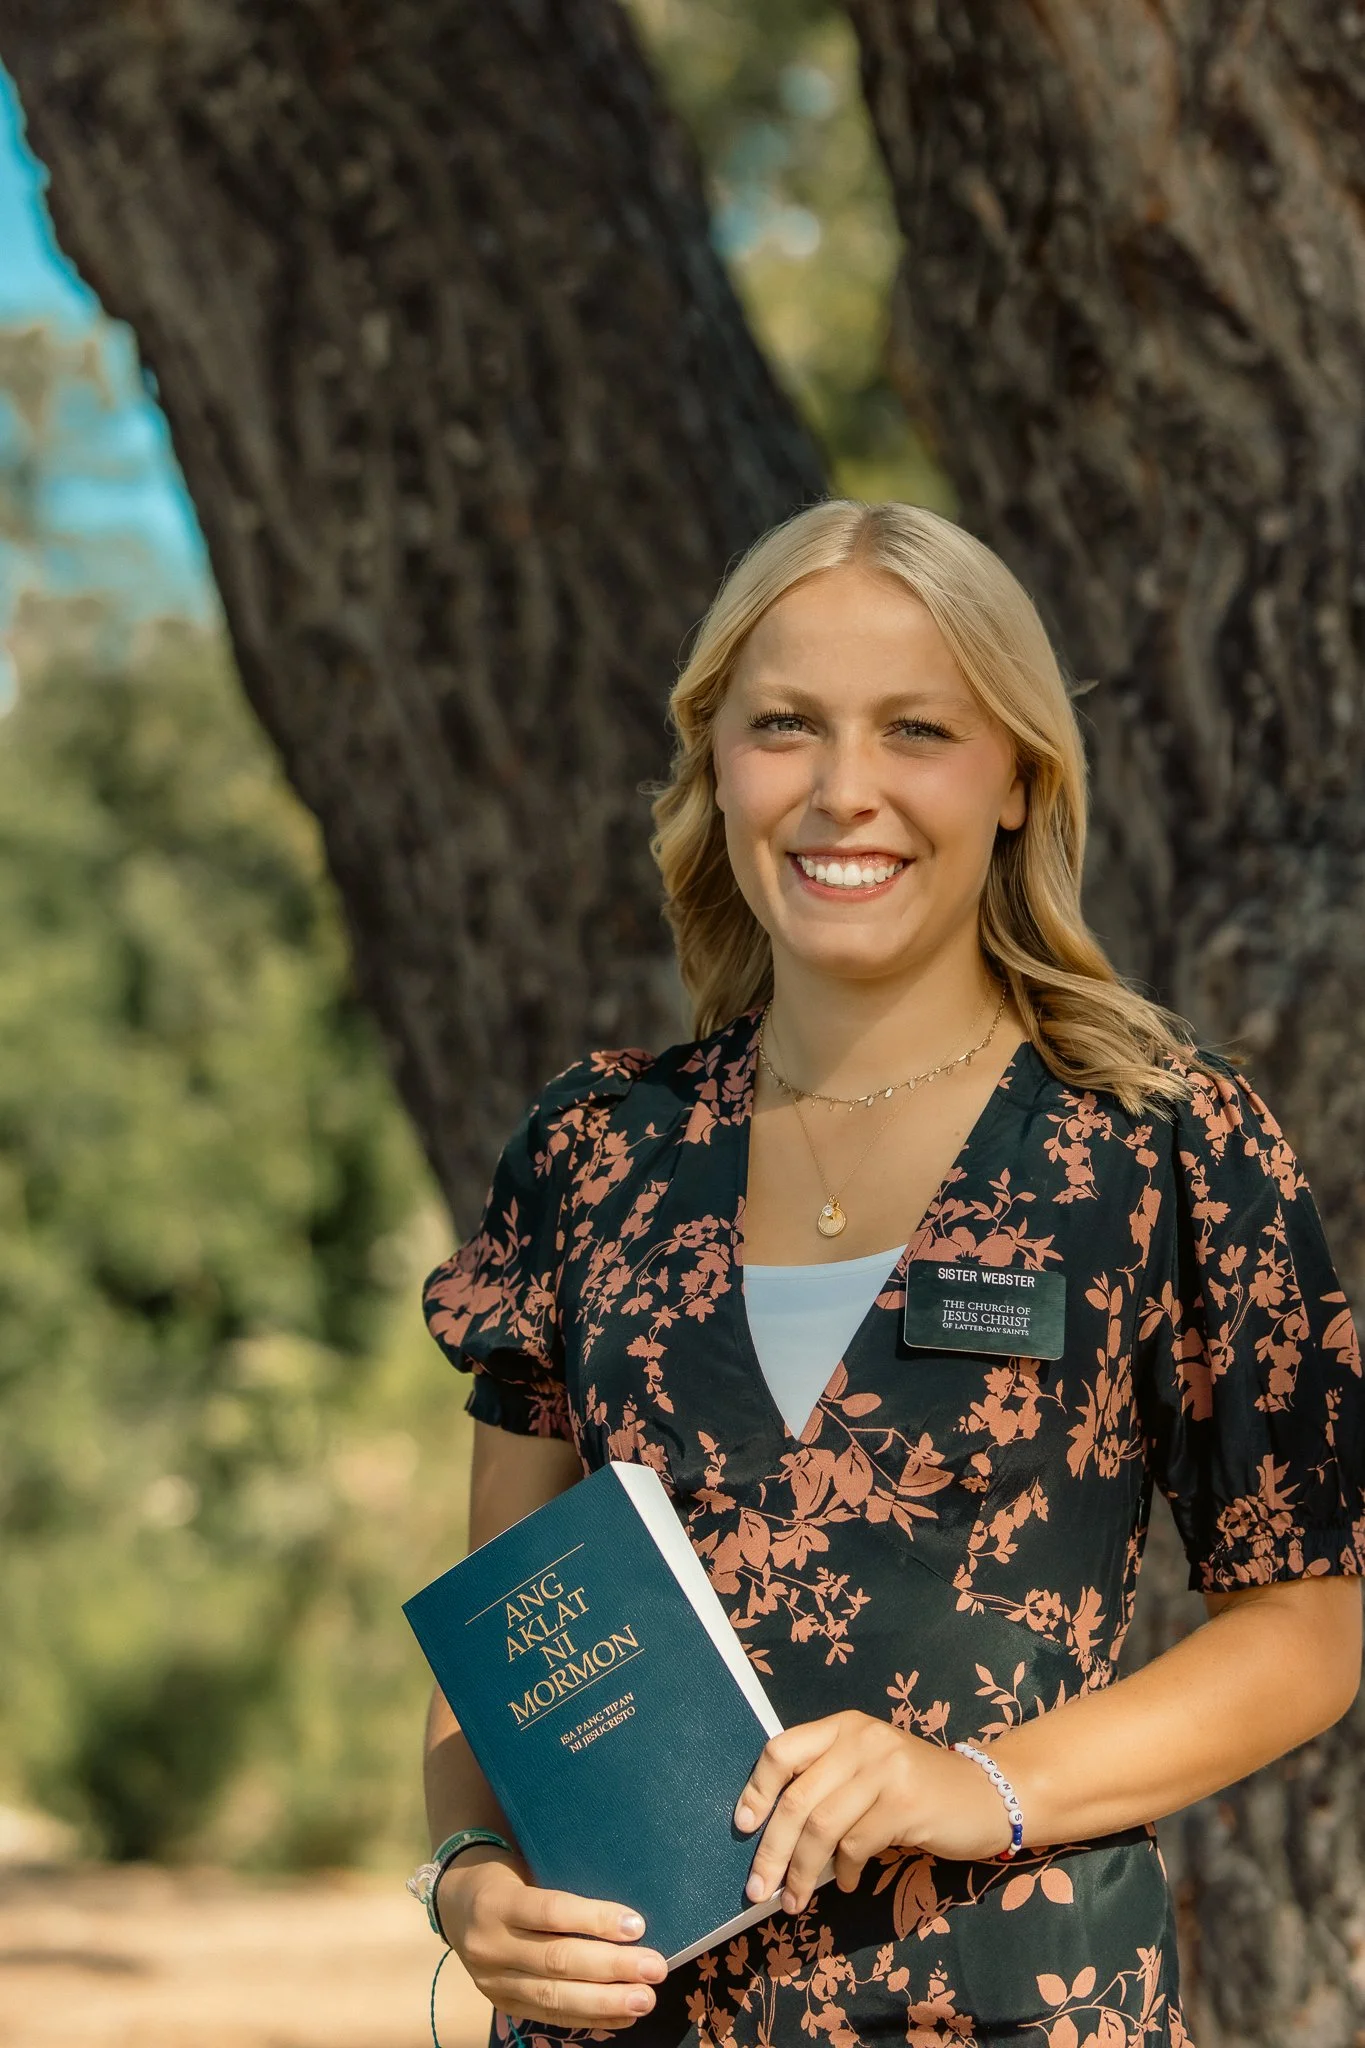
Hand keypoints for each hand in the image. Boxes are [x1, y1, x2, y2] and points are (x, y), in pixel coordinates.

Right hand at [438, 1848, 667, 2031]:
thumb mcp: (526, 1865)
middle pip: (557, 1960)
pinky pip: (549, 2015)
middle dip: (611, 1968)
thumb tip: (626, 1906)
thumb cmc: (508, 1875)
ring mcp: (492, 1980)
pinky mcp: (501, 2003)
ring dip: (605, 2001)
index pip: (551, 1912)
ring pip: (554, 1996)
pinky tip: (622, 2016)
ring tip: (644, 1999)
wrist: (455, 1903)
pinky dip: (589, 2017)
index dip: (595, 1920)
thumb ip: (564, 1883)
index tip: (637, 1925)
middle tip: (654, 1968)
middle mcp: (490, 1945)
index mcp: (497, 1901)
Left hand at [734, 1712, 1013, 1912]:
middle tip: (757, 1889)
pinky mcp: (904, 1802)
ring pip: (821, 1827)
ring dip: (801, 1872)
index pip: (781, 1749)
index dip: (756, 1789)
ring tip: (793, 1901)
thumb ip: (828, 1784)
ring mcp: (884, 1768)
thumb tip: (773, 1835)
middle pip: (796, 1798)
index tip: (742, 1827)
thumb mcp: (868, 1771)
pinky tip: (848, 1884)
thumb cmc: (917, 1789)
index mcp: (843, 1726)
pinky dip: (845, 1872)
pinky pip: (856, 1845)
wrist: (986, 1795)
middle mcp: (860, 1739)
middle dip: (772, 1850)